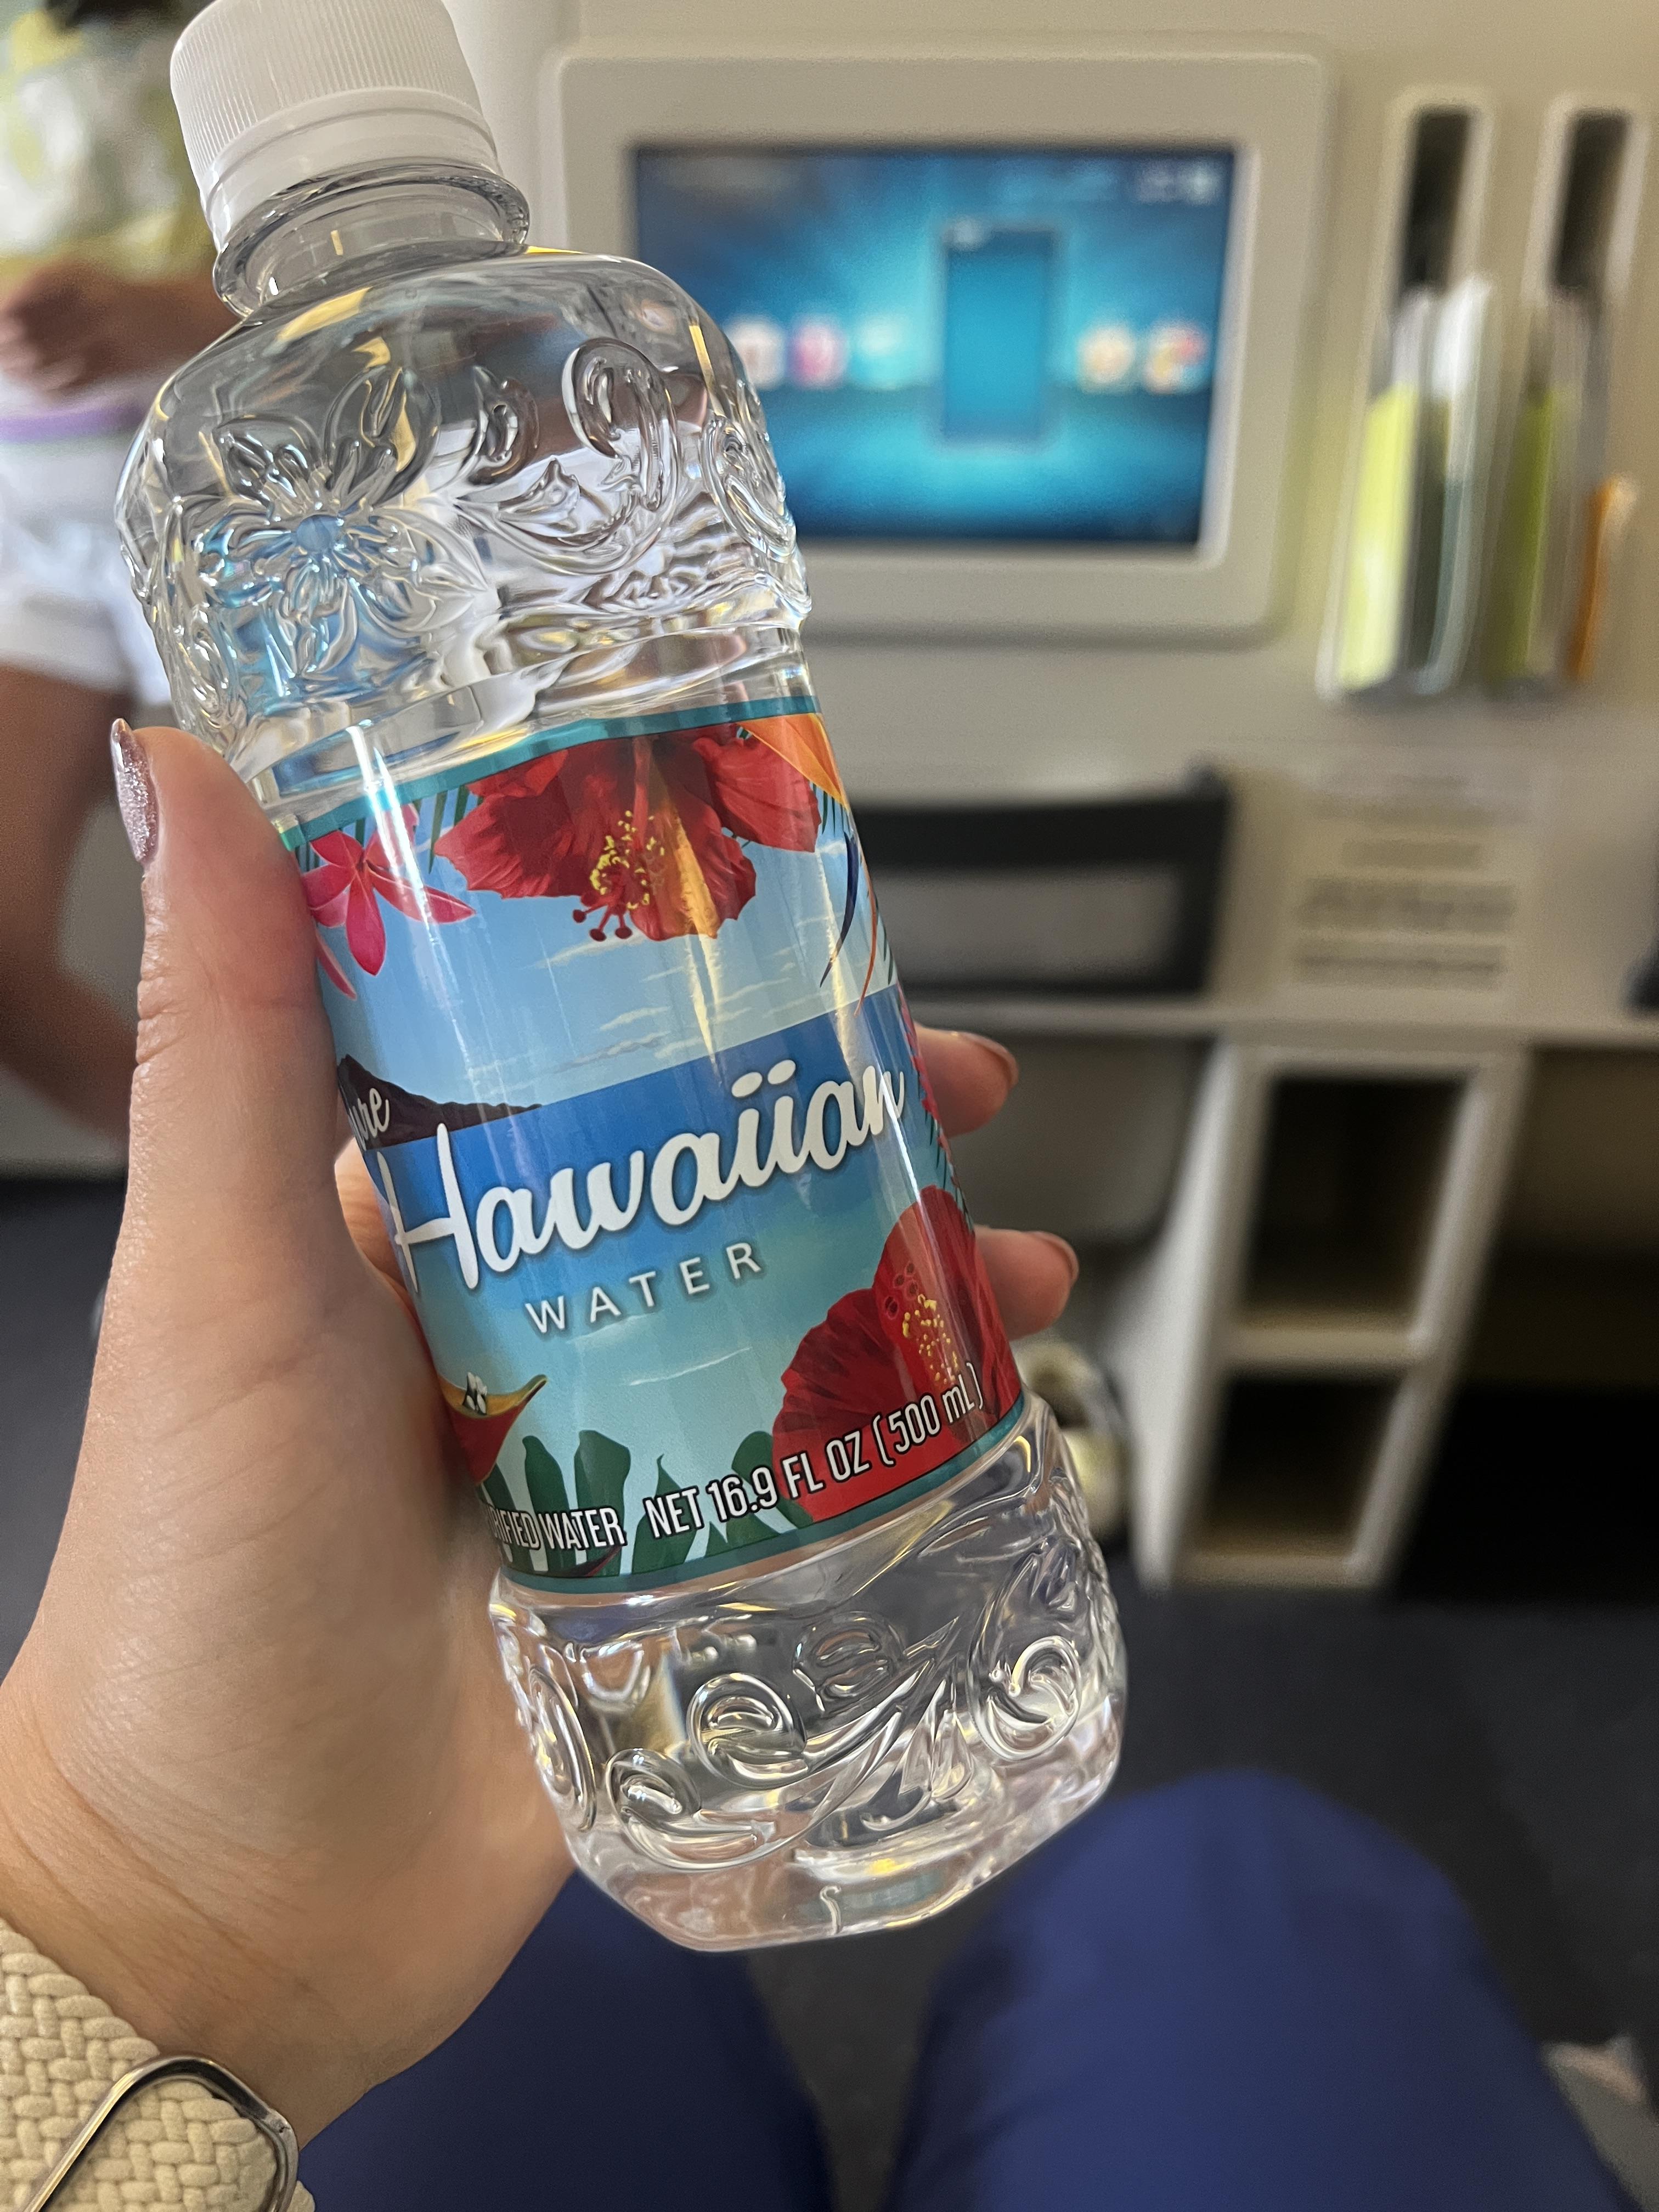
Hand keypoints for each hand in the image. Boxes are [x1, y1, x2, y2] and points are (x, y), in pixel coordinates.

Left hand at [0, 262, 231, 394]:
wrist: (174, 318)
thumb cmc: (113, 298)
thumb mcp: (77, 279)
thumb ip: (38, 292)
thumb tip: (2, 315)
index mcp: (74, 275)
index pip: (22, 296)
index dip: (3, 314)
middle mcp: (90, 305)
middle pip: (29, 334)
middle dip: (5, 349)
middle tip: (0, 357)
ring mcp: (105, 339)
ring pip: (46, 363)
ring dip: (20, 371)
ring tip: (9, 370)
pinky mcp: (114, 369)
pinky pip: (70, 386)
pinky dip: (46, 391)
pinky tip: (35, 388)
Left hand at [0, 728, 1075, 2143]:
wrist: (239, 1894)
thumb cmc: (201, 1573)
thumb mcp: (215, 1272)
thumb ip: (223, 1032)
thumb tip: (186, 762)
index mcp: (411, 1212)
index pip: (573, 1043)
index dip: (694, 971)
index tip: (810, 923)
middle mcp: (520, 1308)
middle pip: (716, 1166)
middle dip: (852, 1118)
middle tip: (970, 1092)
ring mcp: (606, 1438)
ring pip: (787, 1306)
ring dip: (913, 1271)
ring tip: (1019, 1270)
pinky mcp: (670, 1562)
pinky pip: (812, 1460)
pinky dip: (908, 1422)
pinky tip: (993, 1408)